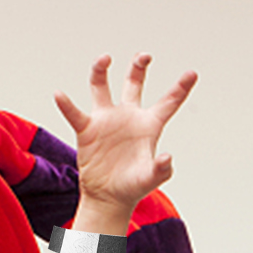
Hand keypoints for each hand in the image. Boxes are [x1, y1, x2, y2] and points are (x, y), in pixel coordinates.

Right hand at [53, 54, 197, 219]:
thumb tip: (167, 157)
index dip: (181, 88)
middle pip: (133, 83)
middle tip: (145, 55)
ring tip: (105, 59)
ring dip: (100, 71)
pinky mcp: (87, 129)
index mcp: (149, 126)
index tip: (192, 73)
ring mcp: (106, 120)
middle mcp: (128, 117)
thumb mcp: (150, 179)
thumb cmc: (133, 187)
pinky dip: (66, 104)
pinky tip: (60, 95)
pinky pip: (74, 112)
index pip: (168, 103)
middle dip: (138, 67)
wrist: (109, 197)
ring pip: (101, 86)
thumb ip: (161, 169)